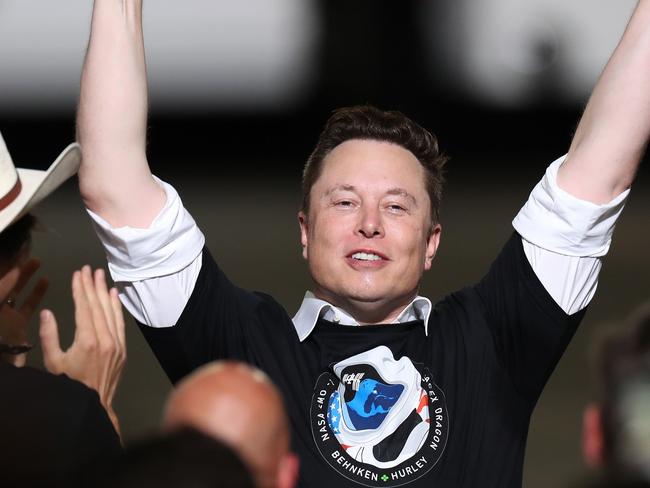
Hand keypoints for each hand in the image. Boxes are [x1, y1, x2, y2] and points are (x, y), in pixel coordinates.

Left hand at [0, 258, 48, 365]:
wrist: (3, 372)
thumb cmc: (0, 339)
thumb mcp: (1, 308)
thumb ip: (3, 289)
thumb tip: (14, 270)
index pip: (1, 283)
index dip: (7, 268)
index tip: (17, 252)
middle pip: (6, 285)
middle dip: (15, 268)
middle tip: (27, 253)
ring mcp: (6, 318)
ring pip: (16, 291)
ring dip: (26, 277)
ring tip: (37, 262)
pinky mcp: (18, 327)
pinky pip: (27, 305)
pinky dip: (36, 293)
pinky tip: (46, 281)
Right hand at [39, 266, 125, 435]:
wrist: (93, 404)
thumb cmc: (68, 384)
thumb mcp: (52, 362)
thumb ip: (49, 336)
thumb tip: (47, 313)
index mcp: (87, 341)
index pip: (84, 308)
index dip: (81, 289)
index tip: (79, 274)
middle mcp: (105, 339)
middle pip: (99, 306)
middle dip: (93, 286)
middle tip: (90, 269)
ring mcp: (117, 344)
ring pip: (111, 312)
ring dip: (105, 292)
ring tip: (101, 277)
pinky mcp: (123, 349)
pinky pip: (120, 323)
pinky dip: (117, 308)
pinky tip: (115, 296)